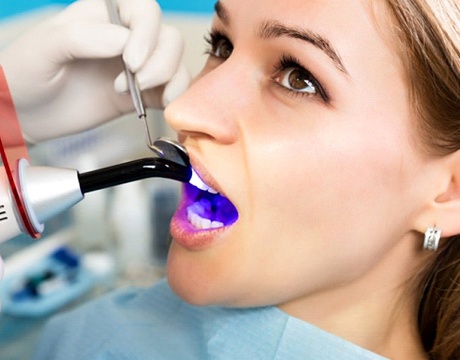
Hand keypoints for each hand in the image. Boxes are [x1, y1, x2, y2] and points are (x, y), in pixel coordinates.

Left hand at [0, 0, 188, 141]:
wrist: (26, 115)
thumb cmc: (27, 75)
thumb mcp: (45, 48)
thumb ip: (82, 37)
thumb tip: (124, 41)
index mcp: (103, 16)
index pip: (144, 10)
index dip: (146, 34)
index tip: (131, 62)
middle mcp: (126, 39)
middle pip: (168, 37)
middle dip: (160, 62)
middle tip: (136, 82)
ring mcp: (137, 68)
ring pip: (176, 62)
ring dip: (169, 79)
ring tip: (138, 94)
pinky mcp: (143, 95)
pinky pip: (172, 90)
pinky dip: (176, 97)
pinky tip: (161, 106)